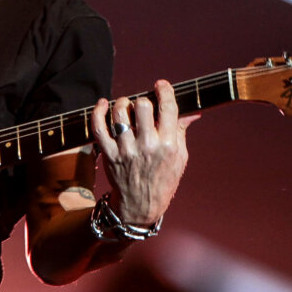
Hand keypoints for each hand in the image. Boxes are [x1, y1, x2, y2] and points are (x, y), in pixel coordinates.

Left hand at [90, 80, 196, 227]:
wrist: (141, 206)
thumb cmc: (163, 179)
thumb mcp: (179, 158)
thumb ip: (181, 131)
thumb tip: (192, 111)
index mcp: (168, 145)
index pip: (167, 108)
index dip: (164, 90)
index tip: (160, 86)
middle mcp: (147, 146)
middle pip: (141, 106)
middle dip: (142, 99)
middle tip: (142, 105)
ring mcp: (126, 150)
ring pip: (119, 113)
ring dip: (122, 103)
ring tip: (125, 107)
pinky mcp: (109, 154)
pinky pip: (98, 127)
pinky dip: (98, 111)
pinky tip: (104, 104)